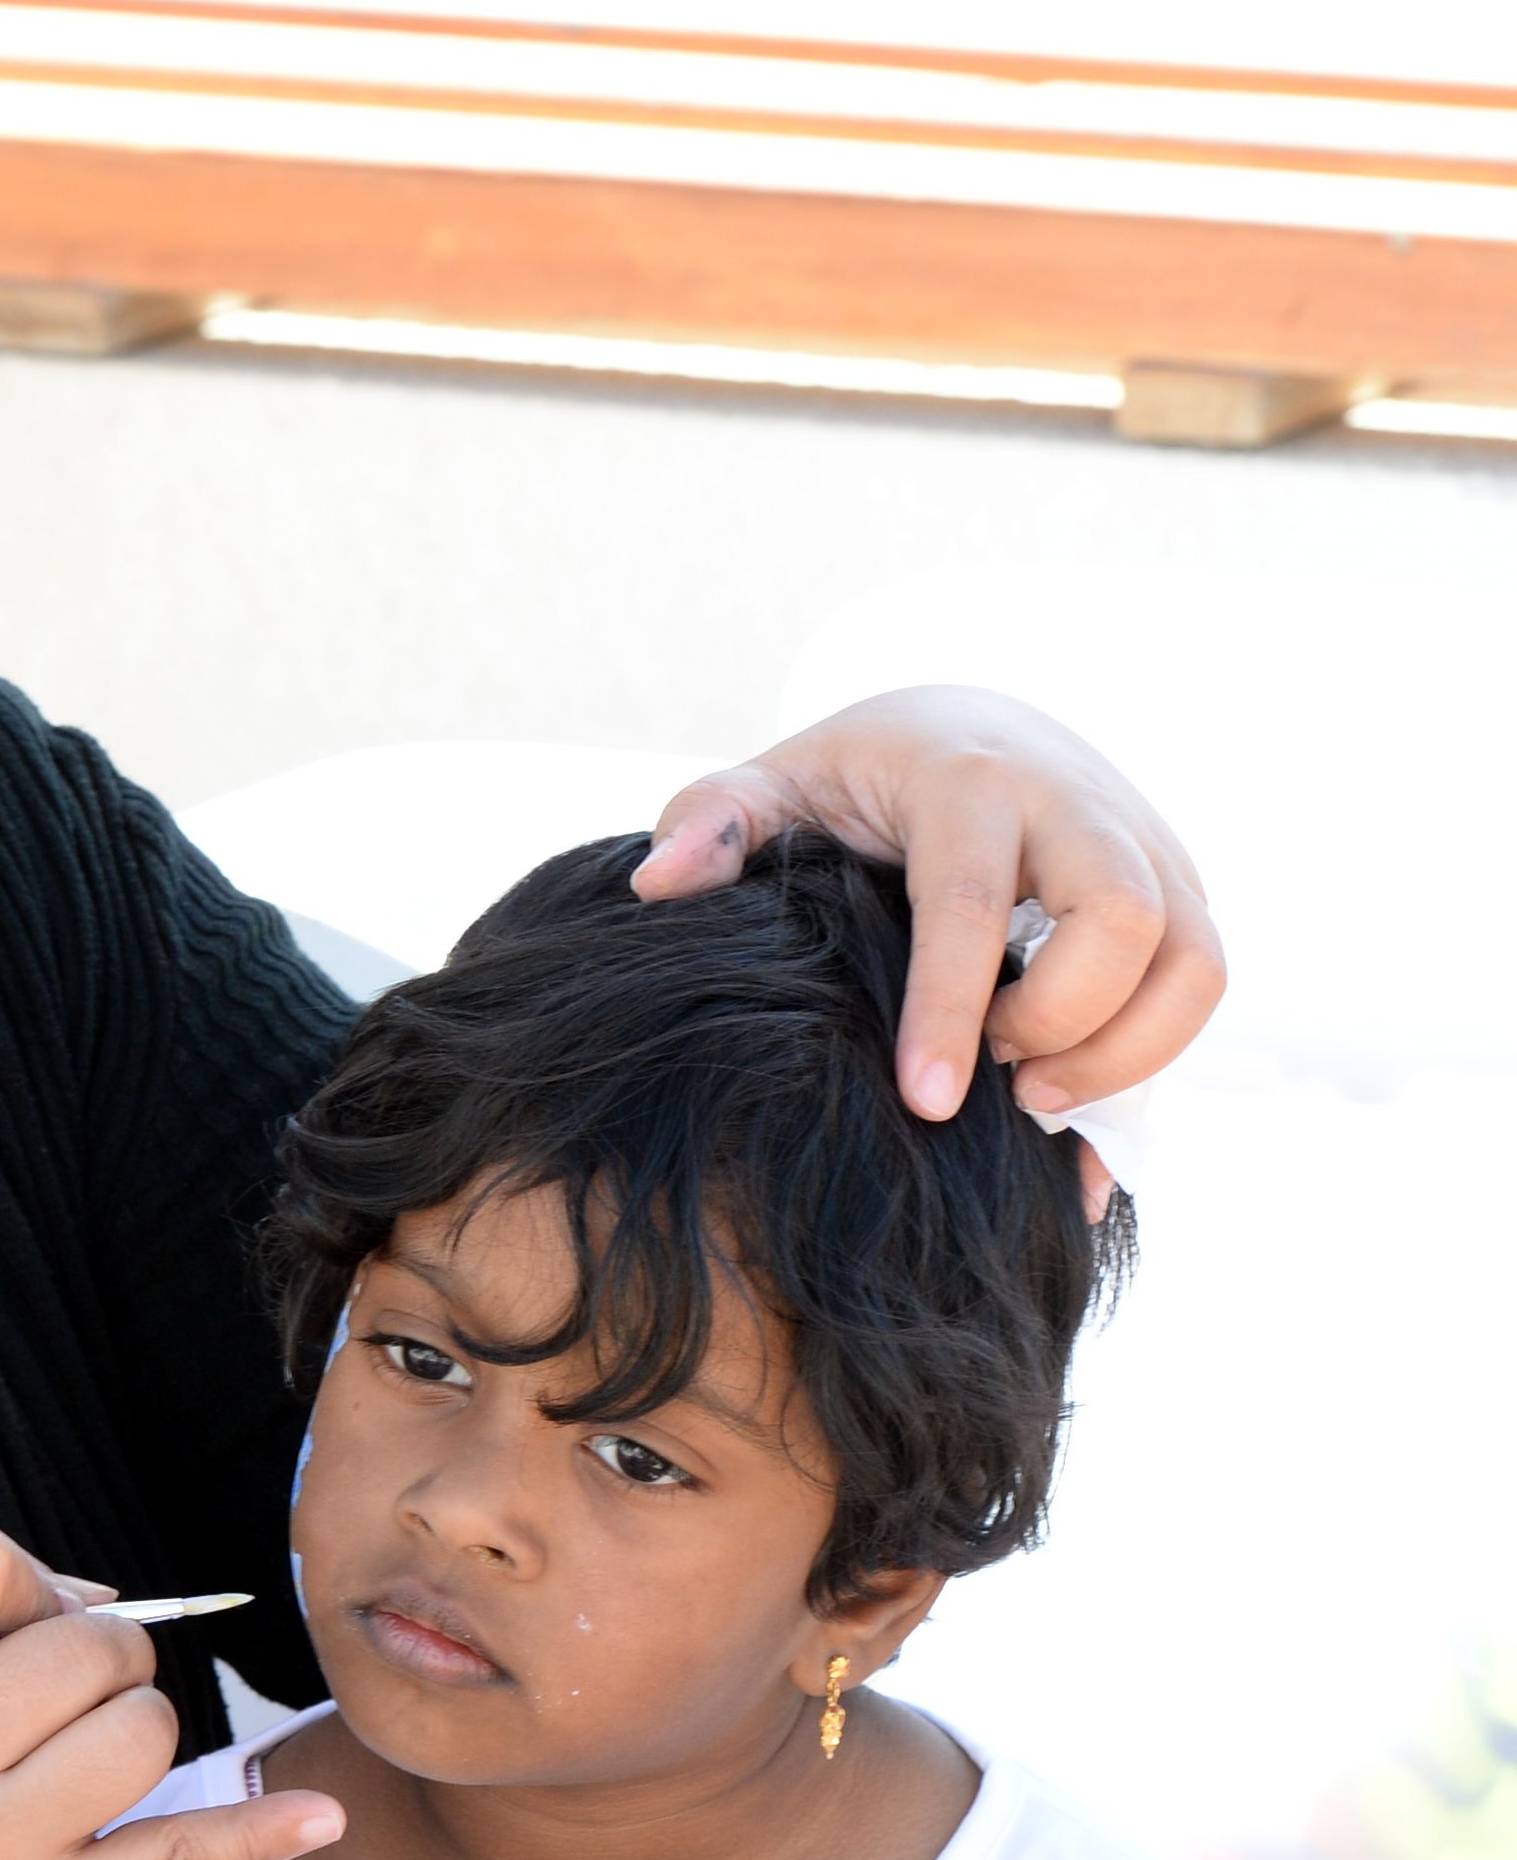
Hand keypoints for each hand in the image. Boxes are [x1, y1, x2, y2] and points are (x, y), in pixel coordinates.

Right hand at [0, 1515, 342, 1859]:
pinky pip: (179, 1858)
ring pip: (141, 1733)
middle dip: (90, 1650)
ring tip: (76, 1752)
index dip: (14, 1573)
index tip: (2, 1620)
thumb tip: (98, 1602)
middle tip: (49, 1693)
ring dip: (130, 1722)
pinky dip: (259, 1834)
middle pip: (82, 1647)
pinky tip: (321, 1815)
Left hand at [637, 687, 1221, 1188]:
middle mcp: (1079, 804)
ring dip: (1127, 1053)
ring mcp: (1148, 845)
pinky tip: (1079, 1136)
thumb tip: (657, 886)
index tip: (928, 1103)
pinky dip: (1154, 1068)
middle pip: (1127, 922)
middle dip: (1065, 1025)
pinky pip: (1201, 989)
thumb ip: (710, 825)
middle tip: (994, 1087)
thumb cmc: (858, 776)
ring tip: (1033, 1102)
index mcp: (969, 780)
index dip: (952, 1011)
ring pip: (1195, 963)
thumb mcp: (774, 785)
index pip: (972, 905)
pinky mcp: (1182, 888)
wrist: (969, 724)